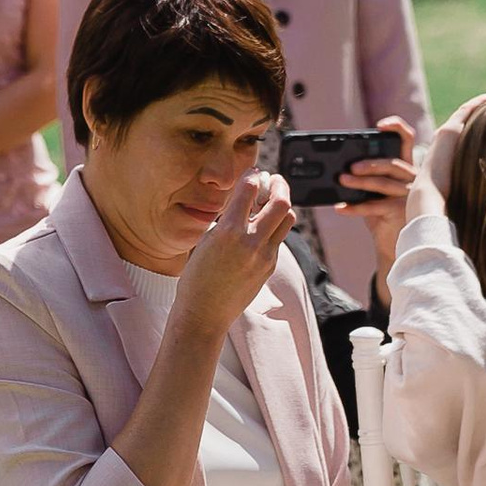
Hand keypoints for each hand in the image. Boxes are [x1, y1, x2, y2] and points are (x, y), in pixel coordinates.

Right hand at [170, 170, 295, 344]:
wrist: (204, 313)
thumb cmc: (197, 277)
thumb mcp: (206, 241)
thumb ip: (226, 220)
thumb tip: (242, 201)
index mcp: (228, 231)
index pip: (249, 189)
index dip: (252, 175)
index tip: (253, 172)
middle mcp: (250, 242)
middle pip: (280, 202)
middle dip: (279, 185)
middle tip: (273, 180)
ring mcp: (264, 255)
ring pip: (288, 219)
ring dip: (282, 206)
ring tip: (272, 202)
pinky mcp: (269, 266)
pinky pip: (280, 238)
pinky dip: (275, 227)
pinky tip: (264, 226)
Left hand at [336, 116, 415, 288]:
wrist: (392, 245)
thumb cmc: (381, 214)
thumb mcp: (373, 192)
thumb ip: (364, 177)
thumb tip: (337, 169)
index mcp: (405, 167)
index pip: (407, 140)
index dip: (397, 127)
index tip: (380, 125)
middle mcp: (412, 179)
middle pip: (392, 163)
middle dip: (369, 163)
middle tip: (349, 167)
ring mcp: (409, 196)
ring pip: (383, 184)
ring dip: (359, 182)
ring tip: (341, 180)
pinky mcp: (401, 213)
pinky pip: (375, 207)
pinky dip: (355, 207)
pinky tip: (340, 207)